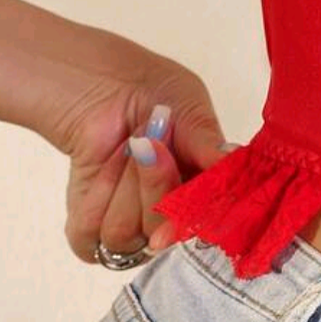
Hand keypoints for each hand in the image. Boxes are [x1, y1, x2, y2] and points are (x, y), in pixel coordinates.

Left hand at [54, 55, 230, 264]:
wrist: (95, 82)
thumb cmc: (147, 90)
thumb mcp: (189, 109)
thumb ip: (209, 144)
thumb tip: (232, 162)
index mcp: (204, 191)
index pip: (208, 223)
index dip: (192, 212)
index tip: (181, 194)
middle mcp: (171, 217)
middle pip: (163, 232)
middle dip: (153, 182)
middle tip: (147, 142)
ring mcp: (131, 228)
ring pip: (124, 236)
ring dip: (118, 184)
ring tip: (121, 150)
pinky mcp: (89, 231)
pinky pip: (89, 238)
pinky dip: (91, 198)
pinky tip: (98, 169)